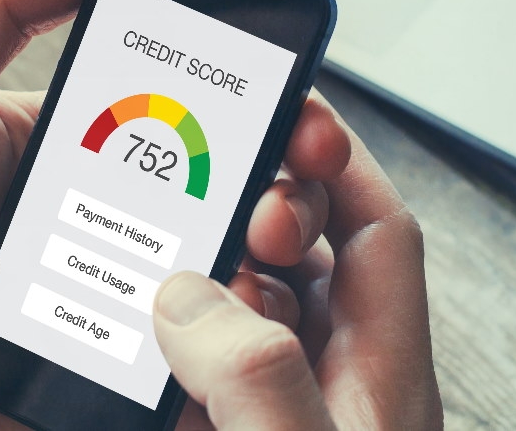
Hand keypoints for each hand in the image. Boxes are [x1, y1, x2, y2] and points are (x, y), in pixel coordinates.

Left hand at [0, 0, 361, 426]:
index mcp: (68, 155)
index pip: (188, 123)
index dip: (257, 116)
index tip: (300, 120)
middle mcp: (98, 231)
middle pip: (225, 212)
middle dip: (281, 202)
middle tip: (280, 210)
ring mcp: (103, 317)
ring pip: (221, 303)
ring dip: (264, 288)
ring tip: (255, 278)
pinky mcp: (98, 392)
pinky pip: (183, 386)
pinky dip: (221, 375)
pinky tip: (231, 358)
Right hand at [153, 108, 442, 429]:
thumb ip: (255, 372)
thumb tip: (188, 296)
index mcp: (378, 376)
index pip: (376, 233)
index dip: (339, 163)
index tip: (293, 116)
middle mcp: (326, 381)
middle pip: (304, 255)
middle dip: (254, 217)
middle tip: (212, 212)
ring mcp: (270, 404)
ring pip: (238, 304)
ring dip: (196, 281)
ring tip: (163, 289)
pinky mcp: (216, 426)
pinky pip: (190, 359)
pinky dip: (159, 340)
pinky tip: (137, 347)